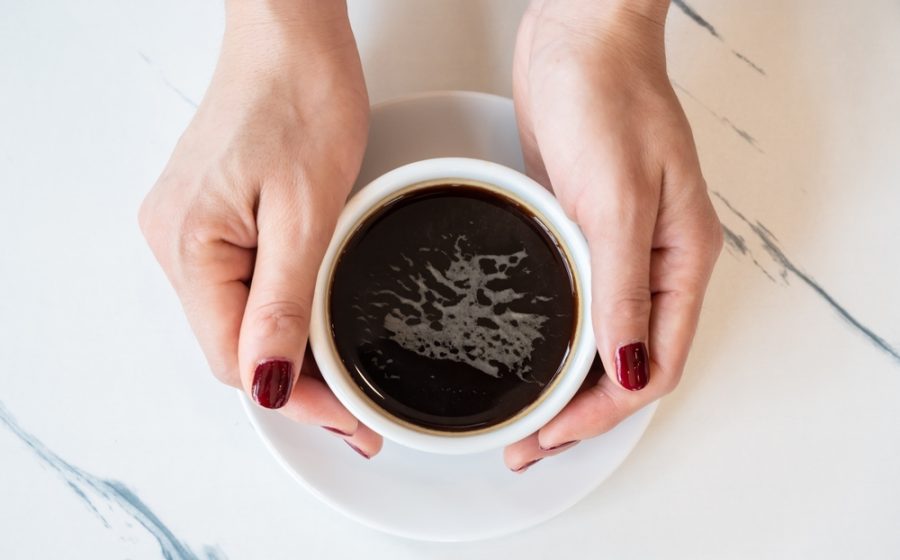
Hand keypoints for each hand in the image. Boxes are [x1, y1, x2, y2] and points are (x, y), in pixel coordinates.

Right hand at [139, 0, 381, 457]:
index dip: (291, 396)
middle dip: (292, 383)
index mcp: (189, 243)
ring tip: (341, 379)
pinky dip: (277, 313)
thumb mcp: (307, 210)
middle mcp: (174, 240)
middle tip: (353, 411)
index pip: (232, 357)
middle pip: (230, 345)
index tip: (346, 419)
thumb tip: (271, 382)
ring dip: (286, 351)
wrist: (290, 34)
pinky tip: (310, 324)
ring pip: (236, 319)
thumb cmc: (299, 96)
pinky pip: (239, 286)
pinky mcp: (211, 215)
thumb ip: (284, 303)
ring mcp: (189, 227)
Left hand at [505, 0, 722, 470]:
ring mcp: (616, 247)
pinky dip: (552, 336)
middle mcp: (653, 263)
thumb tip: (627, 370)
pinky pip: (574, 301)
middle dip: (579, 412)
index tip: (553, 434)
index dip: (602, 412)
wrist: (579, 38)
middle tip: (528, 442)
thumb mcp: (619, 200)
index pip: (651, 365)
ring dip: (563, 382)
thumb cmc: (610, 97)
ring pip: (598, 338)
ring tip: (522, 414)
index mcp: (680, 261)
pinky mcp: (580, 228)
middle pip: (625, 363)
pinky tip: (522, 351)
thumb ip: (623, 289)